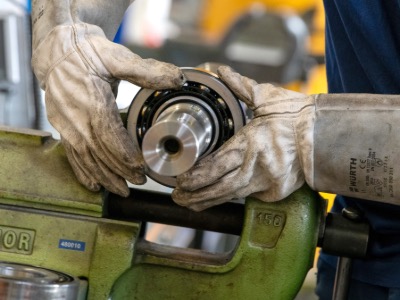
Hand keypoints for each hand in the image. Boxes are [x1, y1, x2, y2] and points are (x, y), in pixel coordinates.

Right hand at [32, 23, 184, 195]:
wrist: (58, 50)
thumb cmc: (89, 52)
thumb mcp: (118, 57)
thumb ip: (147, 71)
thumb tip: (178, 79)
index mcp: (91, 100)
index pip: (108, 135)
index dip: (124, 154)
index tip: (141, 167)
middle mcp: (75, 115)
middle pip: (98, 151)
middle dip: (118, 170)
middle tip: (138, 182)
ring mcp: (65, 123)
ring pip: (85, 157)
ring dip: (103, 176)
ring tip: (120, 190)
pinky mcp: (61, 126)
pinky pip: (70, 154)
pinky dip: (82, 171)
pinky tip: (93, 185)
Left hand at [172, 66, 314, 210]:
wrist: (327, 135)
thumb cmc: (298, 116)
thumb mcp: (268, 97)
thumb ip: (240, 86)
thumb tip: (220, 71)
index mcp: (250, 142)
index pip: (215, 165)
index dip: (195, 176)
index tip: (181, 180)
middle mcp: (256, 166)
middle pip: (219, 186)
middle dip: (195, 194)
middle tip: (178, 197)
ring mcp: (267, 181)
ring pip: (231, 196)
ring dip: (209, 201)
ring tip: (191, 204)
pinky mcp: (277, 192)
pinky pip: (250, 197)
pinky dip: (233, 198)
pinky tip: (217, 199)